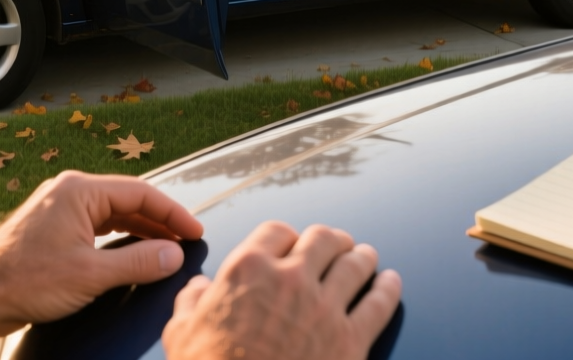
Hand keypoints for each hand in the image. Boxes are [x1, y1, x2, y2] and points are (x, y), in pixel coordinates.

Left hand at [0, 170, 203, 327]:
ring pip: (113, 214)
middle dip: (160, 221)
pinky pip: (97, 226)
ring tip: (167, 248)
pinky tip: (134, 252)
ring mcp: (60, 210)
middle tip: (187, 241)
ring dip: (141, 231)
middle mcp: (70, 193)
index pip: (140, 193)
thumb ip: (138, 263)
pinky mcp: (54, 229)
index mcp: (79, 191)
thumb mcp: (90, 275)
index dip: (173, 213)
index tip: (194, 230)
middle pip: (128, 201)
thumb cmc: (24, 280)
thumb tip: (173, 255)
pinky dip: (120, 238)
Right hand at [162, 222, 401, 359]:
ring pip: (354, 264)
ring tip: (366, 256)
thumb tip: (198, 288)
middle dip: (331, 239)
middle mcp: (290, 280)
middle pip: (322, 239)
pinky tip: (391, 282)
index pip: (276, 231)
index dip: (286, 235)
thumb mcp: (182, 332)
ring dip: (361, 257)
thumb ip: (192, 301)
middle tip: (336, 243)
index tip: (292, 243)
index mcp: (248, 270)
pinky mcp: (351, 340)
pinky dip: (388, 288)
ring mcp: (324, 308)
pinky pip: (379, 304)